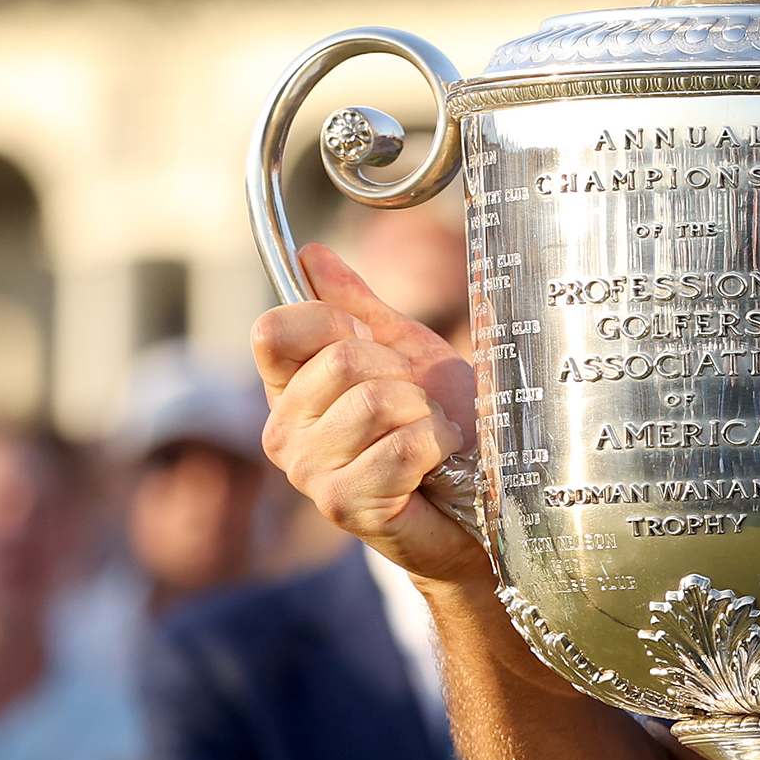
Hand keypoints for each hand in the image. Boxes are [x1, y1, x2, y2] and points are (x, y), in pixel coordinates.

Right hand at [251, 244, 484, 584]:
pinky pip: (402, 446)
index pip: (275, 329)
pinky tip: (436, 465)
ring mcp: (309, 472)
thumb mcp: (406, 353)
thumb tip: (309, 255)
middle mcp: (284, 431)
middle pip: (340, 360)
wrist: (485, 498)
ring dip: (425, 414)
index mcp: (290, 389)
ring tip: (429, 436)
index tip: (374, 348)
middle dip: (402, 376)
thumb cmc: (445, 425)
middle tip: (417, 406)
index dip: (337, 324)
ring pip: (376, 401)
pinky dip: (438, 447)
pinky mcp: (345, 505)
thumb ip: (357, 308)